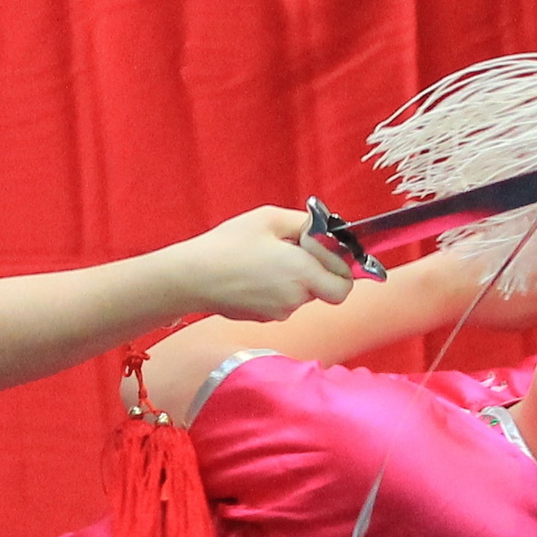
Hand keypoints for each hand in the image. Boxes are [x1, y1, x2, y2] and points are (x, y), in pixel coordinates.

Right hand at [164, 206, 355, 321]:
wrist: (191, 277)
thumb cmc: (228, 245)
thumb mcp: (269, 218)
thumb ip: (306, 223)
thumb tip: (325, 231)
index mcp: (303, 272)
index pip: (344, 286)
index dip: (342, 269)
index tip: (330, 253)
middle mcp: (295, 298)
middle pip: (326, 291)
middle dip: (320, 274)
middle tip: (300, 254)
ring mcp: (278, 312)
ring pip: (302, 296)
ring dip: (295, 280)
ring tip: (268, 260)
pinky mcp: (262, 318)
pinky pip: (282, 302)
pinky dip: (276, 290)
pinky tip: (254, 275)